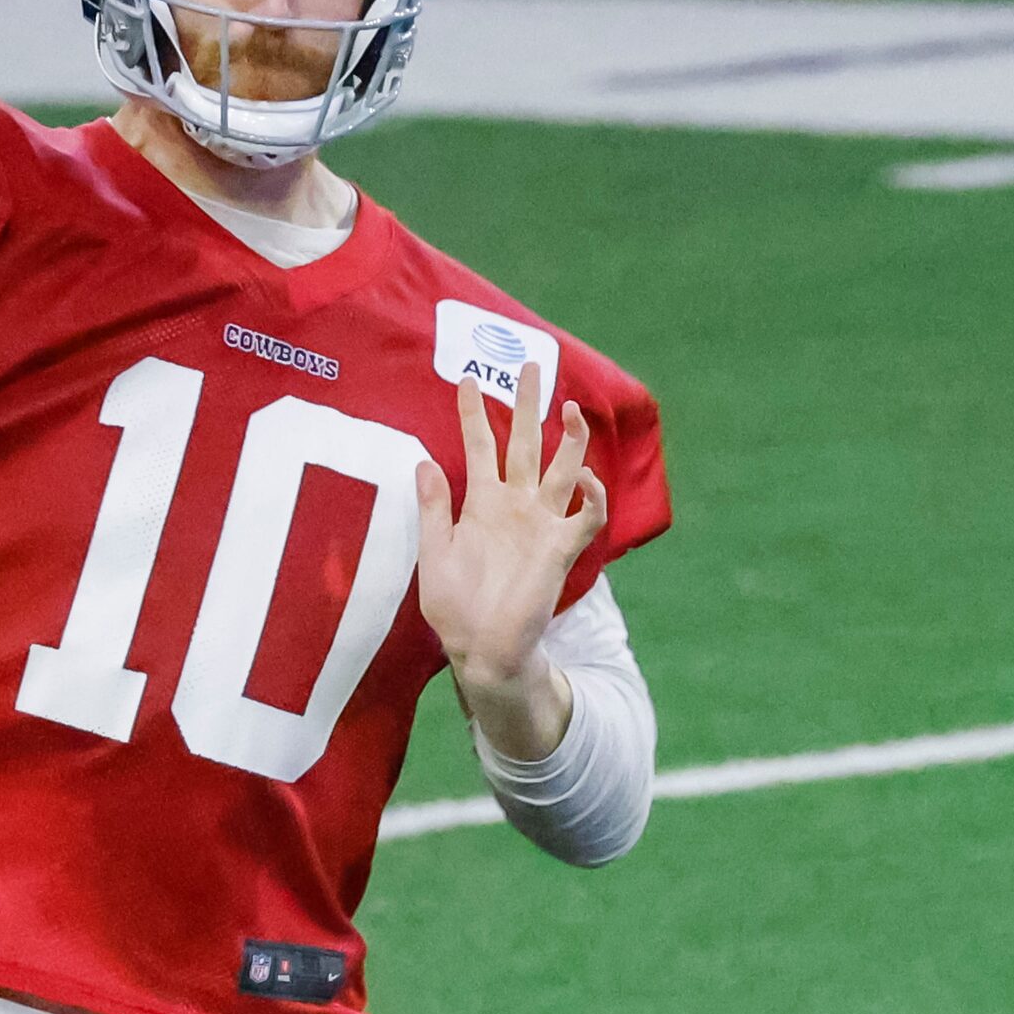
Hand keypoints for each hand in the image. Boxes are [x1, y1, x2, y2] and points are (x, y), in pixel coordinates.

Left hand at [413, 363, 607, 752]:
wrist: (480, 648)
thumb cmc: (453, 605)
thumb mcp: (433, 552)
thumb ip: (433, 508)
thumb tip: (422, 461)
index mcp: (480, 502)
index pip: (479, 446)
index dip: (472, 413)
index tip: (466, 378)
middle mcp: (514, 506)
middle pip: (524, 444)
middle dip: (528, 406)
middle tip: (531, 365)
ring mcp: (541, 524)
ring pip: (561, 470)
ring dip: (569, 441)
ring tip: (570, 408)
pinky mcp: (561, 549)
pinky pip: (586, 516)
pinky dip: (592, 497)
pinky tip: (587, 480)